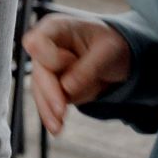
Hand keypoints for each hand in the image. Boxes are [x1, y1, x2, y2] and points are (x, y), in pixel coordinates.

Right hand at [19, 15, 131, 136]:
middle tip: (61, 112)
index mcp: (56, 28)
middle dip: (50, 93)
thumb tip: (66, 89)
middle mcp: (46, 48)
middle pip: (38, 72)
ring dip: (49, 110)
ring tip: (57, 128)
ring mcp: (47, 69)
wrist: (119, 58)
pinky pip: (47, 102)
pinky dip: (52, 114)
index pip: (37, 42)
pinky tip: (57, 127)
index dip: (50, 57)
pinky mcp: (52, 87)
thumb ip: (88, 68)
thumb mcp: (108, 51)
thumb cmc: (114, 45)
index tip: (68, 61)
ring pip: (40, 91)